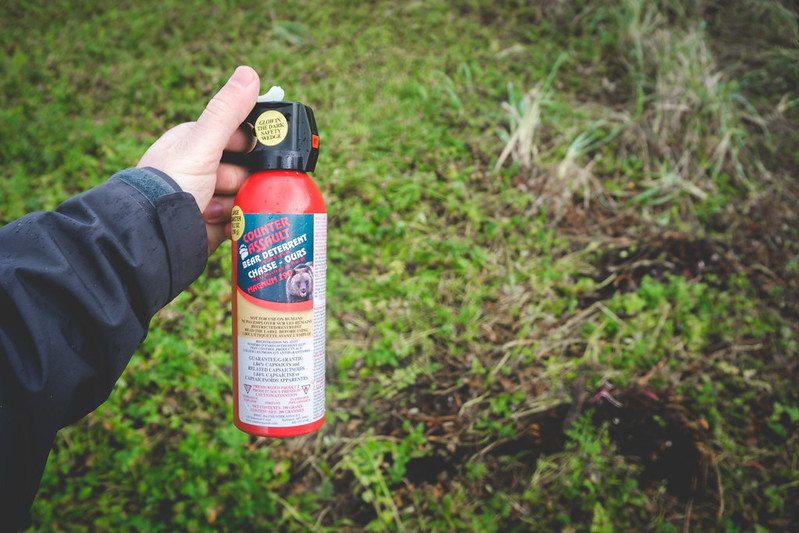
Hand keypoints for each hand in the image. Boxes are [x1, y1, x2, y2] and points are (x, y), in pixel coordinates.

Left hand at [137, 66, 259, 253]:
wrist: (154, 234)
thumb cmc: (169, 184)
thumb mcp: (202, 144)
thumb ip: (227, 112)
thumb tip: (249, 72)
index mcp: (196, 143)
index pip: (238, 136)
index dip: (252, 145)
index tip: (260, 154)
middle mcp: (201, 169)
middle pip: (245, 169)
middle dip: (242, 181)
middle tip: (227, 186)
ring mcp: (207, 196)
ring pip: (243, 195)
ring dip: (235, 204)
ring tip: (212, 208)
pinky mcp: (211, 223)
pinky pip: (238, 221)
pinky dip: (234, 224)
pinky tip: (220, 224)